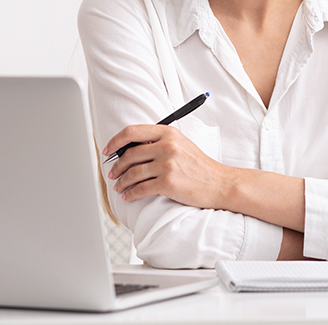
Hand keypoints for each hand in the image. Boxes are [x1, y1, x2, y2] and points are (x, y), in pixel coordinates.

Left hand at [103, 125, 230, 208]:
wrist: (220, 184)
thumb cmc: (201, 167)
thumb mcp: (182, 145)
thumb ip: (159, 143)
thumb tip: (132, 149)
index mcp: (168, 133)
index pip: (132, 132)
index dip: (115, 141)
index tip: (108, 150)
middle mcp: (167, 146)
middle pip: (129, 154)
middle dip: (116, 166)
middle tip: (112, 174)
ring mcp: (167, 164)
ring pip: (132, 173)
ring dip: (121, 182)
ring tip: (119, 186)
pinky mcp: (168, 182)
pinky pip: (140, 188)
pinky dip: (131, 194)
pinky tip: (128, 195)